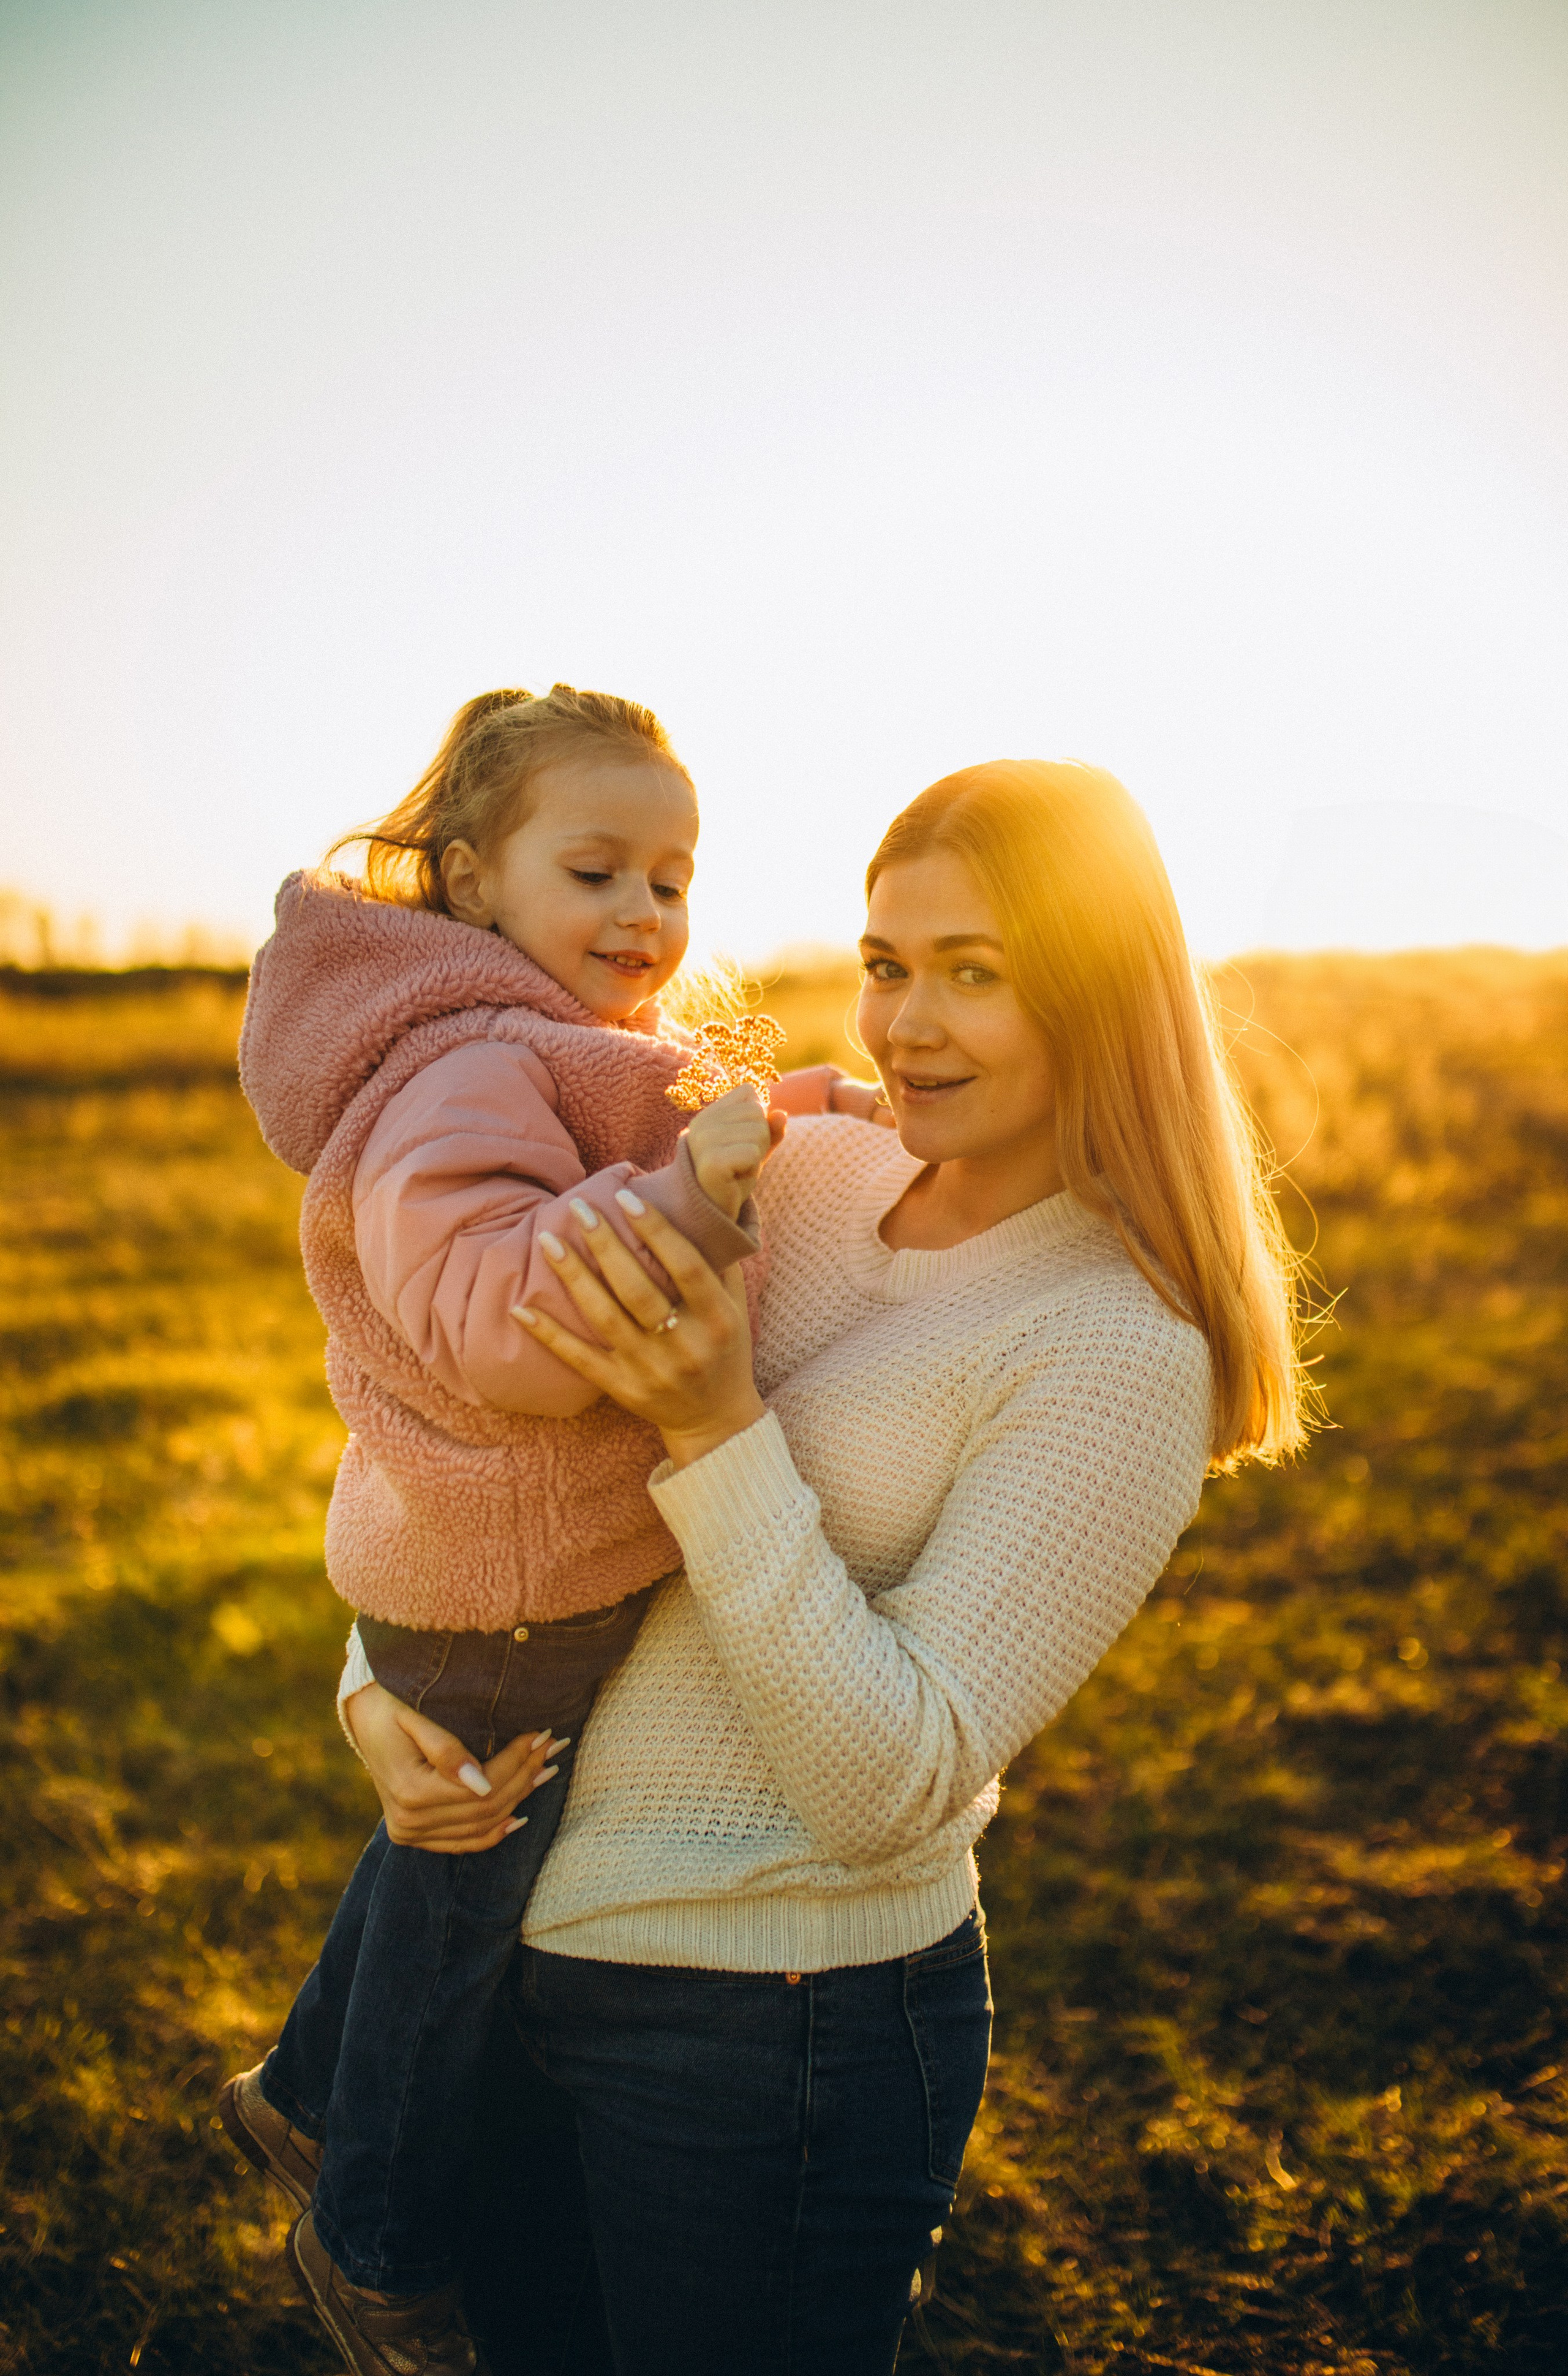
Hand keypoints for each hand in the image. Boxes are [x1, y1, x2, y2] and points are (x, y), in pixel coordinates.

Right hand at [344, 1683, 564, 1852]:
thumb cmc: (391, 1708)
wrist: (363, 1719)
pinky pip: (462, 1843)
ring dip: (517, 1800)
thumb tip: (482, 1783)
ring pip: (480, 1826)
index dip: (515, 1762)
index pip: (481, 1786)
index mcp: (410, 1791)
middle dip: (524, 1776)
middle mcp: (410, 1822)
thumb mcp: (414, 1718)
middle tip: (552, 1747)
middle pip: (485, 1807)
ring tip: (545, 1771)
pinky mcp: (414, 1837)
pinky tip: (518, 1817)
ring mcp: (411, 1834)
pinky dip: (493, 1833)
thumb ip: (446, 1750)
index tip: (541, 1735)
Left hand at [513, 1191, 765, 1468]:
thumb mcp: (736, 1306)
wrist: (717, 1420)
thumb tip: (702, 1202)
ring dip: (574, 1277)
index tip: (626, 1198)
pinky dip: (549, 1334)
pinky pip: (580, 1360)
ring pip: (606, 1318)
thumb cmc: (725, 1348)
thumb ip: (718, 1260)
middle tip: (580, 1208)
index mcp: (717, 1317)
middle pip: (639, 1290)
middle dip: (606, 1246)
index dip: (656, 1230)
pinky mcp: (623, 1390)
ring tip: (548, 1240)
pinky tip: (520, 1308)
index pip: (685, 1266)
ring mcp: (651, 1370)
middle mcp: (685, 1344)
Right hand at [683, 1085, 784, 1219]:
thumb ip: (769, 1130)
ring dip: (757, 1155)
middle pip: (757, 1111)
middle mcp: (702, 1123)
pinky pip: (752, 1152)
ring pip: (758, 1130)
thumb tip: (782, 1114)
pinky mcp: (711, 1161)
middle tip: (741, 1162)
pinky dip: (752, 1167)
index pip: (749, 1092)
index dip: (757, 1117)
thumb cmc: (733, 1179)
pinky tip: (735, 1178)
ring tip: (738, 1170)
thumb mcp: (755, 1149)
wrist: (714, 1213)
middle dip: (760, 1139)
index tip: (742, 1143)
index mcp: (709, 1114)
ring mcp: (703, 1141)